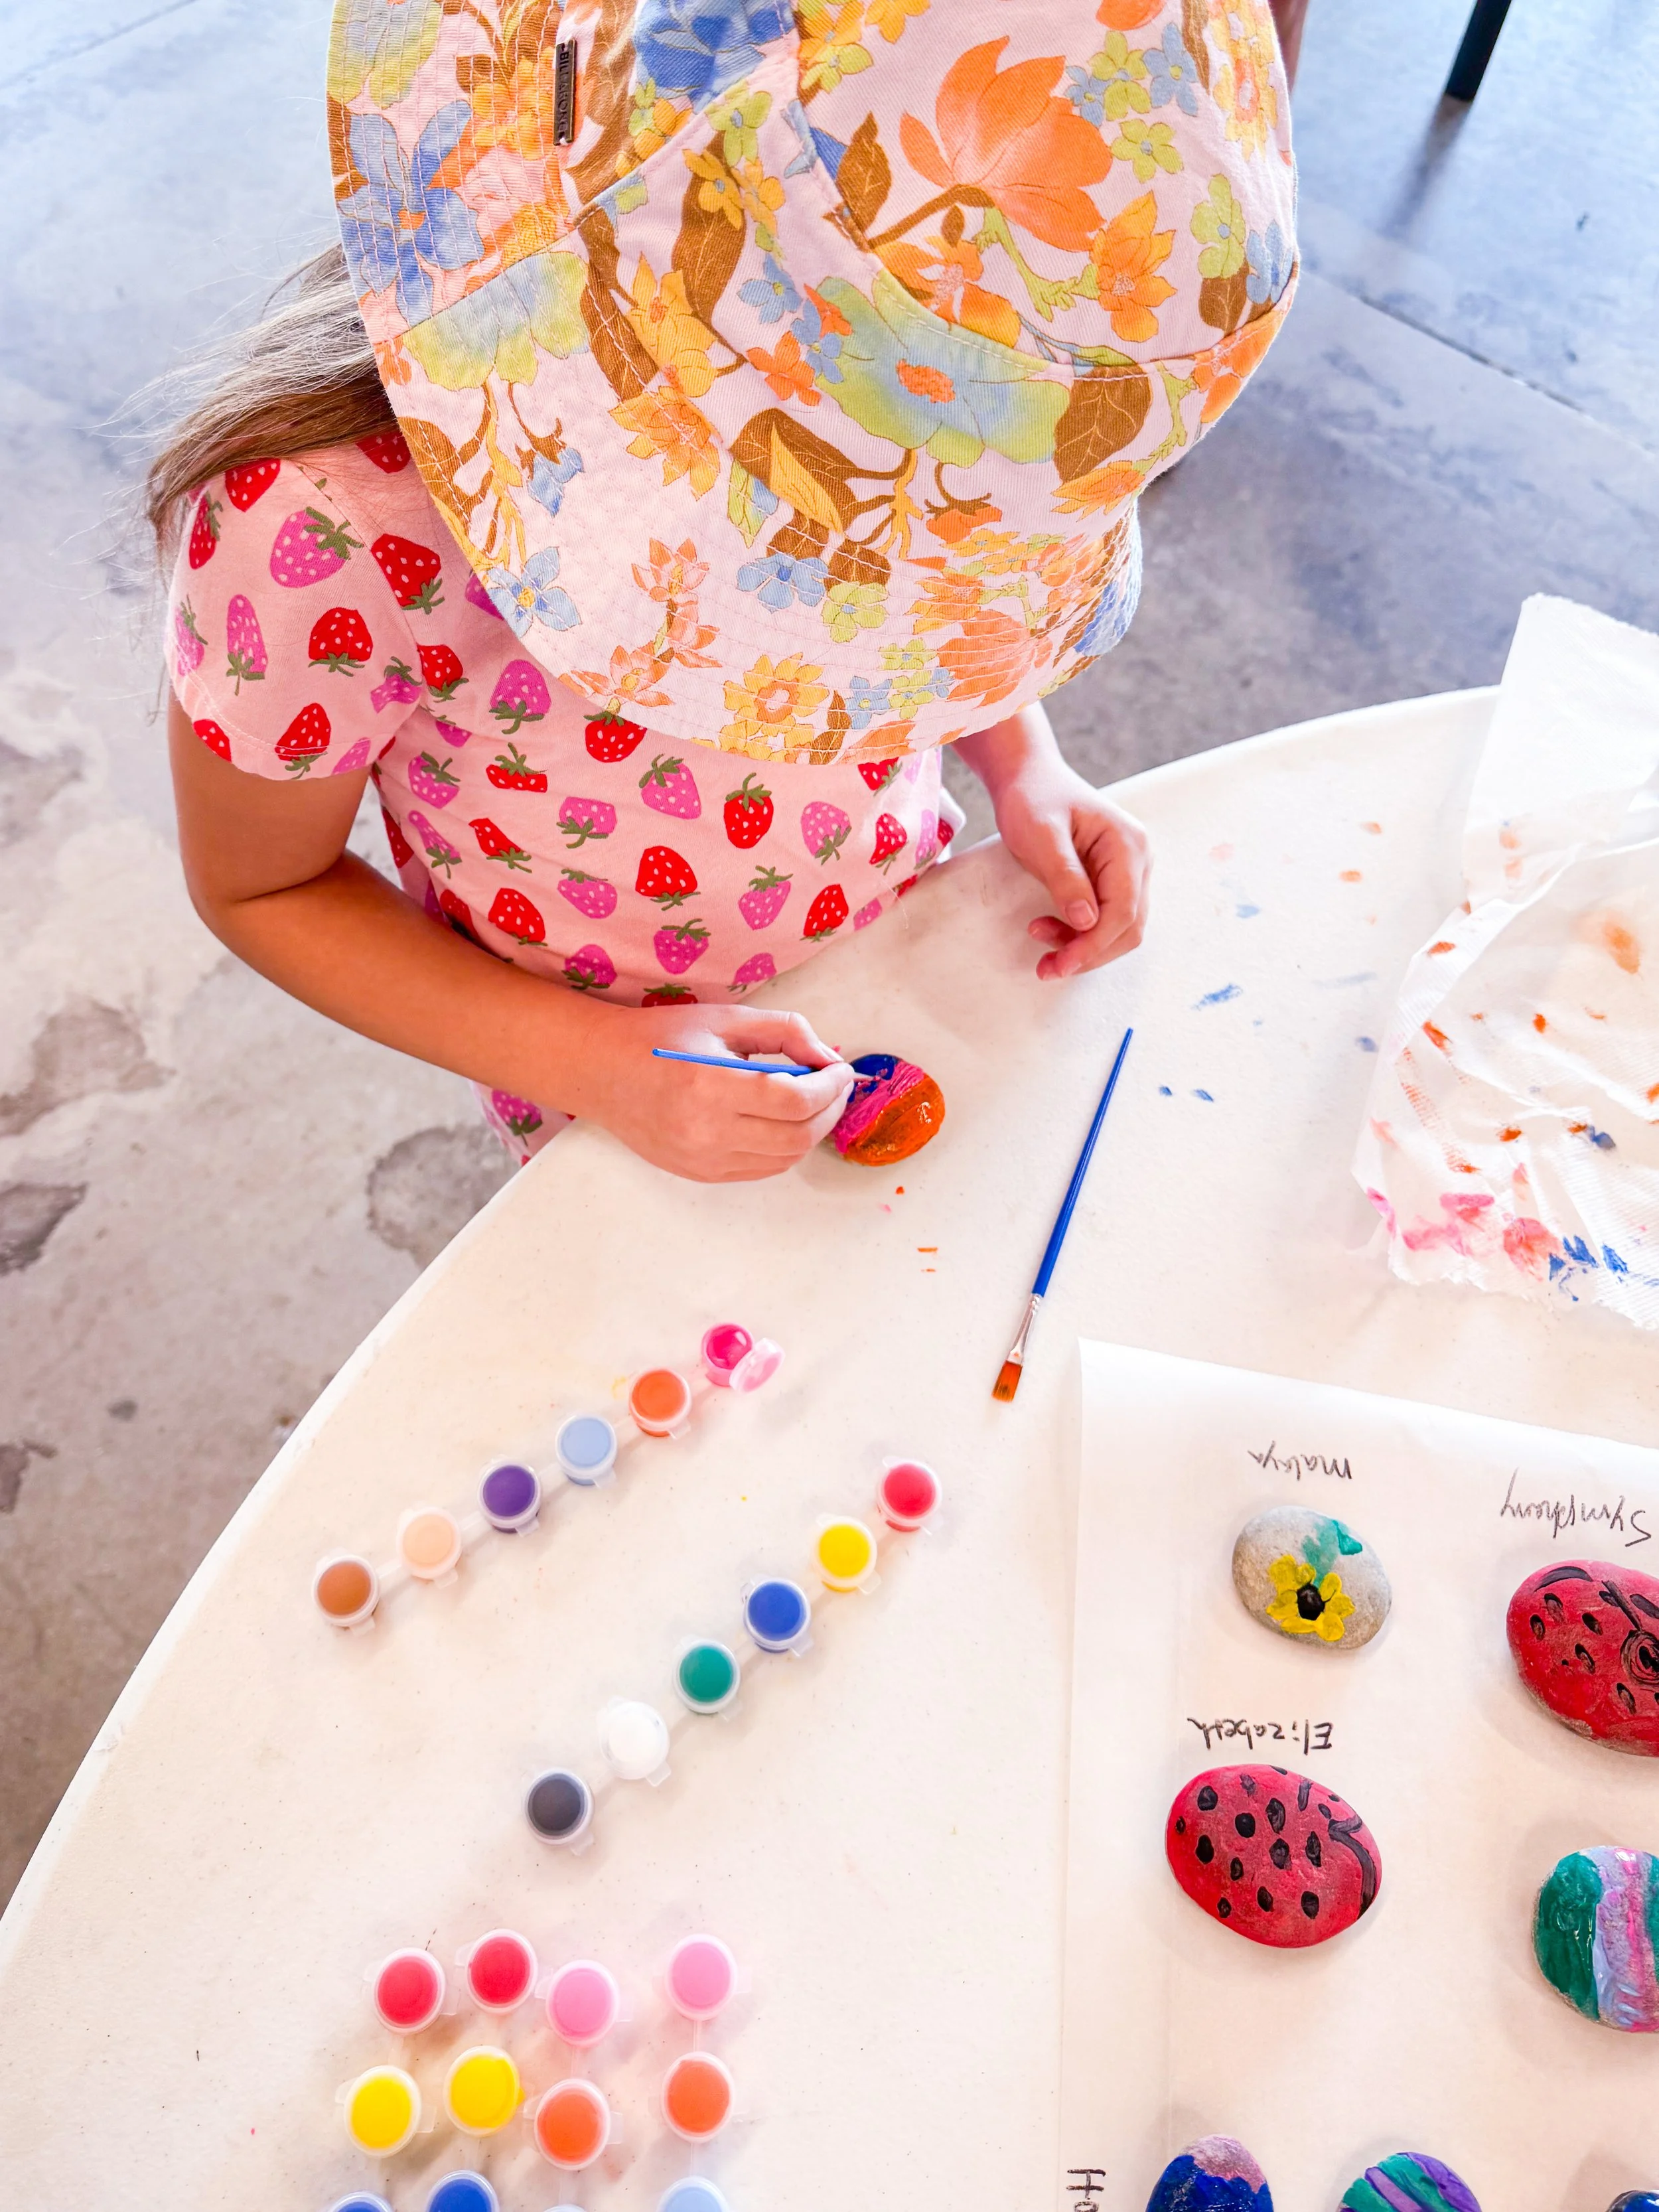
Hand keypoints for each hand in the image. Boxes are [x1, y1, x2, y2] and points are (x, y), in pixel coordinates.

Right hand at [572, 1000, 856, 1183]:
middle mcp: (706, 1132)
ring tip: (814, 1102)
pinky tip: (784, 1122)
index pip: (795, 1100)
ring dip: (811, 1131)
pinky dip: (784, 1148)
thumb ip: (783, 1031)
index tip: (840, 1069)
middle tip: (836, 1086)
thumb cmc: (660, 1038)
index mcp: (710, 1087)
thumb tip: (828, 1058)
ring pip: (784, 1159)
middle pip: (798, 1136)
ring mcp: (702, 1160)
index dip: (830, 1086)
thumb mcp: (723, 1020)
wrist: (601, 1072)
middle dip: (830, 1110)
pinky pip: (761, 1170)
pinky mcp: (700, 1174)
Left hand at [954, 705, 1150, 979]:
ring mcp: (1131, 870)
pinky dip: (1082, 934)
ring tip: (1041, 939)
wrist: (1029, 780)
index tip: (1059, 964)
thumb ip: (1065, 877)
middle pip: (1128, 927)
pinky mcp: (1114, 879)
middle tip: (1046, 967)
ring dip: (1084, 946)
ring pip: (1120, 928)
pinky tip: (1051, 930)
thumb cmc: (1033, 800)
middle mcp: (1139, 859)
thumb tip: (1087, 922)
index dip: (1093, 945)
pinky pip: (1108, 918)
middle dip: (1088, 952)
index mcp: (1128, 845)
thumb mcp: (1041, 836)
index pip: (1123, 911)